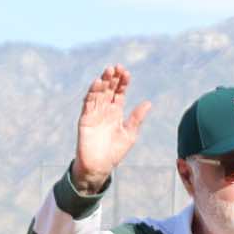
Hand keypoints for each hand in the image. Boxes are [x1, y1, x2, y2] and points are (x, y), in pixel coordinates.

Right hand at [73, 65, 152, 188]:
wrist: (100, 166)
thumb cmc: (115, 152)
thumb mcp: (129, 133)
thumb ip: (137, 118)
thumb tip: (148, 102)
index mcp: (116, 112)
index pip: (119, 93)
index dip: (122, 83)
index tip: (127, 73)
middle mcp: (104, 110)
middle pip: (108, 90)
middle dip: (112, 78)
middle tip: (116, 67)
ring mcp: (94, 113)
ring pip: (98, 93)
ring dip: (102, 82)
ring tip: (107, 71)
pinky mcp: (85, 118)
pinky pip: (88, 103)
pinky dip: (92, 93)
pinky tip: (97, 83)